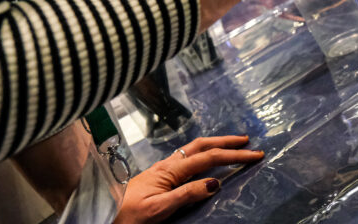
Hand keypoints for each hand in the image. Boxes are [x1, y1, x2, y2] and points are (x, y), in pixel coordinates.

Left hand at [114, 135, 263, 223]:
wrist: (103, 216)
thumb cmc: (130, 216)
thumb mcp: (159, 209)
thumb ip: (187, 194)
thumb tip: (215, 182)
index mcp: (170, 170)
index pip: (209, 158)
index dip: (234, 155)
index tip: (254, 155)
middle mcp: (168, 164)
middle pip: (203, 145)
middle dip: (226, 141)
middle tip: (248, 141)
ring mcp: (162, 169)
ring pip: (194, 149)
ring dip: (215, 145)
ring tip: (231, 145)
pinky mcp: (159, 176)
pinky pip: (187, 158)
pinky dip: (203, 153)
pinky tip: (204, 159)